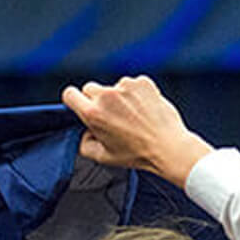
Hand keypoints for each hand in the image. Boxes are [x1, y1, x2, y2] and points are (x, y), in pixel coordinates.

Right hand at [61, 77, 213, 187]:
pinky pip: (132, 84)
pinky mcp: (142, 83)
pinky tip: (143, 110)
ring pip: (113, 87)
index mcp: (93, 114)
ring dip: (118, 97)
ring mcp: (126, 87)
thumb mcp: (104, 157)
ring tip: (132, 116)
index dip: (74, 101)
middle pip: (90, 88)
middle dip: (97, 100)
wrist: (169, 147)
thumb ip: (84, 145)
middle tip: (111, 116)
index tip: (80, 105)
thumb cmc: (138, 154)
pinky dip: (136, 94)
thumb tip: (84, 133)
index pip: (70, 94)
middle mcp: (107, 96)